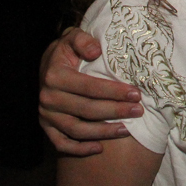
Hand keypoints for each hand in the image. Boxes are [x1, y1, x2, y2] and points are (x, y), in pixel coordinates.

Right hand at [38, 27, 143, 155]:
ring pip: (77, 130)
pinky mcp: (46, 126)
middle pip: (87, 110)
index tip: (136, 94)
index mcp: (55, 75)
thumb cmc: (68, 50)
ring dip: (103, 132)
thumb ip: (83, 40)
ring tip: (127, 129)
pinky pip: (62, 143)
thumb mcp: (73, 37)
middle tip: (138, 111)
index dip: (114, 91)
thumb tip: (96, 51)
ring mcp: (46, 114)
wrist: (48, 63)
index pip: (89, 87)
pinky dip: (79, 149)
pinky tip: (99, 148)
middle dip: (115, 111)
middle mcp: (47, 97)